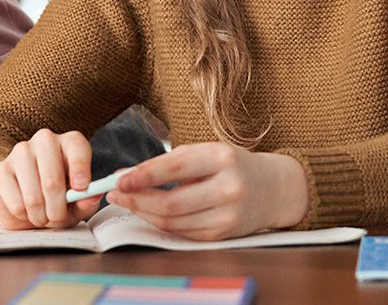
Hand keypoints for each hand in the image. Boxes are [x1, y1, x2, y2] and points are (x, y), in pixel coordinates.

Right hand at [0, 129, 101, 229]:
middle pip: (52, 180)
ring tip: (41, 217)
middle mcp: (45, 140)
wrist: (26, 197)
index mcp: (70, 143)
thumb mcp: (78, 201)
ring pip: (32, 197)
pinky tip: (25, 212)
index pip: (77, 148)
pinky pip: (14, 204)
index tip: (81, 188)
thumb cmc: (59, 196)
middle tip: (57, 219)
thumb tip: (90, 197)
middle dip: (56, 210)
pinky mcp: (0, 169)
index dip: (80, 170)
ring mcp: (20, 152)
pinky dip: (22, 217)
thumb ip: (86, 200)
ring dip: (39, 217)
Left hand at [105, 143, 308, 240]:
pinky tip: (148, 213)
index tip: (118, 179)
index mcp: (221, 158)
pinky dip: (161, 224)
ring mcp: (228, 216)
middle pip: (172, 203)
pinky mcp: (224, 235)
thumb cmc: (232, 165)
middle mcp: (228, 188)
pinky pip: (183, 233)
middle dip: (137, 200)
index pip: (174, 169)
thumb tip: (127, 174)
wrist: (273, 189)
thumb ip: (169, 163)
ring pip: (175, 222)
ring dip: (144, 213)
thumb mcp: (206, 152)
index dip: (143, 176)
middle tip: (114, 193)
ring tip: (126, 202)